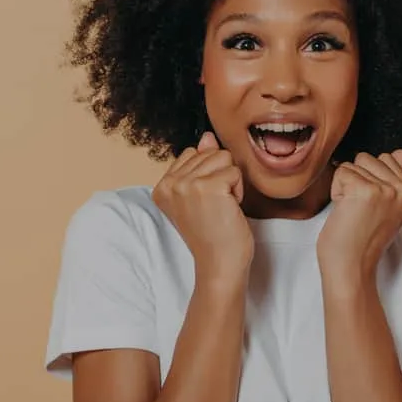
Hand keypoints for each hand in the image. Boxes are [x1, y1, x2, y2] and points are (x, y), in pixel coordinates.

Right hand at [152, 132, 252, 285]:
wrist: (219, 264)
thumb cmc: (213, 233)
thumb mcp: (201, 196)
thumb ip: (200, 164)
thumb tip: (207, 136)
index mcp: (162, 186)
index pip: (193, 153)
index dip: (207, 175)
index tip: (204, 203)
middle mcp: (170, 183)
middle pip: (209, 152)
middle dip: (220, 176)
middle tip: (215, 207)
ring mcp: (187, 184)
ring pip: (223, 157)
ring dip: (230, 182)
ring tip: (222, 207)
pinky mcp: (209, 187)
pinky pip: (235, 171)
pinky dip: (239, 190)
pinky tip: (229, 209)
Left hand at [317, 150, 401, 285]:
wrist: (351, 267)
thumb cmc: (362, 239)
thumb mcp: (385, 206)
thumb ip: (393, 177)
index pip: (385, 159)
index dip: (369, 180)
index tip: (370, 207)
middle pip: (367, 158)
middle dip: (356, 180)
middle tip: (360, 210)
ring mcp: (385, 190)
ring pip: (352, 165)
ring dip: (345, 187)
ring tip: (353, 211)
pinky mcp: (365, 191)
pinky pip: (340, 172)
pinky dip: (336, 191)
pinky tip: (345, 211)